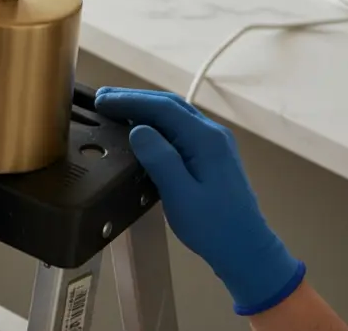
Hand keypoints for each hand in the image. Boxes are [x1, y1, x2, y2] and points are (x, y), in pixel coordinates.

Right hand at [93, 87, 304, 316]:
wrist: (246, 249)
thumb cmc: (213, 227)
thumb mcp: (181, 196)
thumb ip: (160, 160)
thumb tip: (137, 130)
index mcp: (206, 139)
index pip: (163, 108)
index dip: (130, 101)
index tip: (101, 101)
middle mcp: (212, 133)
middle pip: (170, 104)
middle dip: (134, 98)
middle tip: (102, 98)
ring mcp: (215, 143)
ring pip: (175, 114)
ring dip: (145, 108)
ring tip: (115, 107)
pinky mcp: (212, 154)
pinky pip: (180, 128)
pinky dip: (156, 122)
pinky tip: (141, 128)